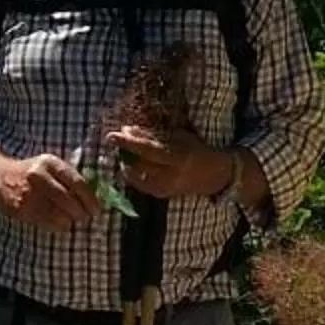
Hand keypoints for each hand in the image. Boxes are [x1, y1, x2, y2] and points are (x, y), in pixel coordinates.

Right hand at [0, 151, 100, 230]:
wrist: (0, 178)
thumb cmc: (31, 173)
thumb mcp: (49, 166)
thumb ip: (69, 177)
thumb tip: (94, 196)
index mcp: (50, 163)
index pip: (78, 183)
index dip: (90, 199)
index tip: (96, 209)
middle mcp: (40, 176)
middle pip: (70, 201)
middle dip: (81, 213)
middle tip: (84, 216)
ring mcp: (30, 193)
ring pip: (61, 215)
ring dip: (70, 220)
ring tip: (69, 218)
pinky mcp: (23, 209)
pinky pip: (49, 223)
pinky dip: (58, 225)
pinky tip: (57, 221)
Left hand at [113, 123, 238, 203]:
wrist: (212, 175)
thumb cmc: (195, 149)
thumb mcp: (179, 136)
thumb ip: (154, 135)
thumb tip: (128, 130)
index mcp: (178, 158)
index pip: (148, 150)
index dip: (128, 143)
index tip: (112, 135)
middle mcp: (171, 176)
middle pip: (138, 164)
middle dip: (124, 150)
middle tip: (117, 138)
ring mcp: (165, 188)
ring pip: (135, 176)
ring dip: (125, 161)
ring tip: (124, 149)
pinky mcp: (161, 195)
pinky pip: (139, 184)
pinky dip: (132, 173)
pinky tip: (130, 163)